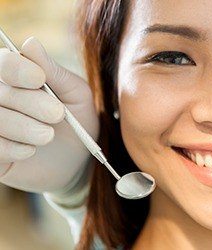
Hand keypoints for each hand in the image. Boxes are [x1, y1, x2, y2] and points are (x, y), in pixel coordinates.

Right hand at [0, 37, 98, 193]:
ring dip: (24, 127)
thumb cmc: (77, 121)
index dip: (17, 69)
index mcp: (17, 76)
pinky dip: (13, 148)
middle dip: (31, 103)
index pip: (3, 62)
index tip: (39, 80)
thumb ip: (54, 72)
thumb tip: (30, 42)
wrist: (78, 161)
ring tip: (48, 135)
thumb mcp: (75, 95)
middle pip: (0, 91)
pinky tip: (30, 151)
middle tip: (57, 115)